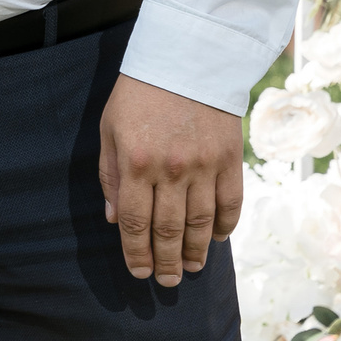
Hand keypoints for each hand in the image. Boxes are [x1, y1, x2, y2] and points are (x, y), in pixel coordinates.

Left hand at [96, 73, 244, 286]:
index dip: (136, 253)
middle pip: (169, 230)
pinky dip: (224, 226)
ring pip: (201, 223)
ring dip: (196, 252)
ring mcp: (204, 166)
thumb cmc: (138, 94)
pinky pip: (231, 203)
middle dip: (167, 262)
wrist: (184, 59)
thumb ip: (111, 175)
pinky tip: (217, 239)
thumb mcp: (110, 130)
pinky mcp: (230, 158)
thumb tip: (115, 219)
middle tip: (168, 282)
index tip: (138, 273)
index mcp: (136, 163)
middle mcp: (171, 170)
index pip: (136, 222)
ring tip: (192, 269)